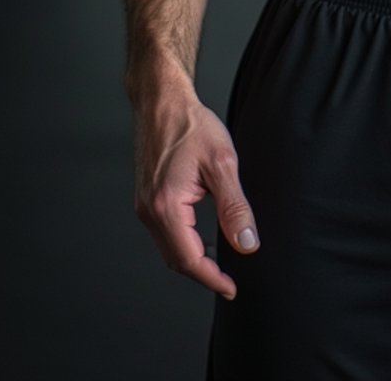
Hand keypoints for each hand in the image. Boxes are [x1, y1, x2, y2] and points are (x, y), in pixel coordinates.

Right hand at [134, 86, 258, 299]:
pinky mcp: (145, 197)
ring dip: (192, 259)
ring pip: (168, 248)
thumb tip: (246, 243)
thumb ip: (234, 207)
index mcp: (166, 206)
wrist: (162, 101)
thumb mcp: (223, 163)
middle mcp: (149, 210)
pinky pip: (163, 232)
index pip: (189, 259)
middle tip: (228, 280)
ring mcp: (144, 205)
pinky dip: (182, 243)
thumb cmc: (191, 125)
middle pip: (175, 259)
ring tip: (218, 263)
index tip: (231, 288)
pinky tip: (200, 238)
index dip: (211, 278)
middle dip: (202, 273)